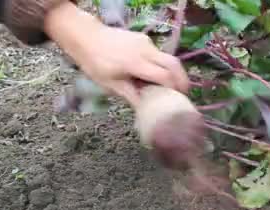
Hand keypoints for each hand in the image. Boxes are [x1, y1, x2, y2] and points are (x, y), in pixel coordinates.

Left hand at [44, 2, 188, 106]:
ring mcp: (146, 42)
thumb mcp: (111, 85)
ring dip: (174, 73)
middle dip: (183, 80)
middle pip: (174, 64)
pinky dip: (164, 66)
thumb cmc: (95, 63)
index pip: (165, 76)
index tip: (178, 100)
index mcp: (135, 63)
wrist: (85, 37)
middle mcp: (145, 50)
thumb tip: (146, 112)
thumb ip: (132, 97)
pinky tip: (158, 75)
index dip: (175, 89)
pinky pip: (160, 54)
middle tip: (183, 94)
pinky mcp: (145, 39)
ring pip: (169, 58)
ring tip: (173, 87)